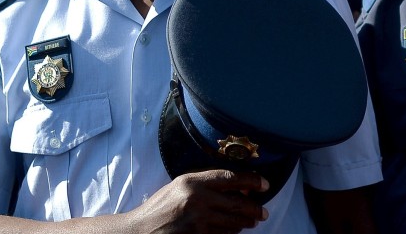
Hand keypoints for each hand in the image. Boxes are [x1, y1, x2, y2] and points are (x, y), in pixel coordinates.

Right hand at [123, 169, 268, 233]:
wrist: (140, 232)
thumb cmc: (161, 207)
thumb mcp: (180, 186)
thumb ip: (206, 183)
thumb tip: (238, 185)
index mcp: (192, 182)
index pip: (231, 177)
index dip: (252, 180)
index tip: (265, 185)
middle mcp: (197, 200)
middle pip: (237, 204)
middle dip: (255, 209)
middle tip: (263, 212)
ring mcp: (197, 221)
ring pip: (233, 223)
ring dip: (245, 223)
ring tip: (252, 221)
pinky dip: (232, 233)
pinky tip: (235, 230)